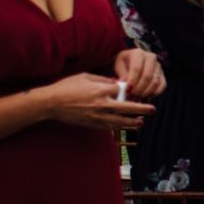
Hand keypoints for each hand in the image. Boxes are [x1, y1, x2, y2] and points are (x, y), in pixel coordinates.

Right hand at [37, 73, 156, 130]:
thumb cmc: (67, 87)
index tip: (132, 90)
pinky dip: (118, 126)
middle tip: (153, 110)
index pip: (121, 91)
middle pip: (127, 108)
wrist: (50, 103)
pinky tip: (123, 126)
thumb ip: (103, 80)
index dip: (127, 91)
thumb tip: (116, 83)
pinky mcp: (92, 124)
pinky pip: (109, 127)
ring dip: (132, 122)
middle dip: (141, 109)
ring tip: (141, 122)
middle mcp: (101, 104)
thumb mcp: (85, 77)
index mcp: (101, 90)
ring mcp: (97, 116)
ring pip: (120, 121)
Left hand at [113, 49, 165, 99]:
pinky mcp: (162, 74)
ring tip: (137, 96)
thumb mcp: (119, 66)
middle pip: (147, 76)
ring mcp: (158, 66)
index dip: (132, 80)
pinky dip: (154, 92)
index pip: (137, 68)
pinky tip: (146, 95)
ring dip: (146, 92)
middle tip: (132, 95)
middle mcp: (151, 58)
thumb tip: (125, 84)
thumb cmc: (124, 63)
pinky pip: (162, 85)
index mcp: (138, 53)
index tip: (127, 90)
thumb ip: (122, 74)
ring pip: (155, 82)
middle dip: (139, 88)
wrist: (132, 61)